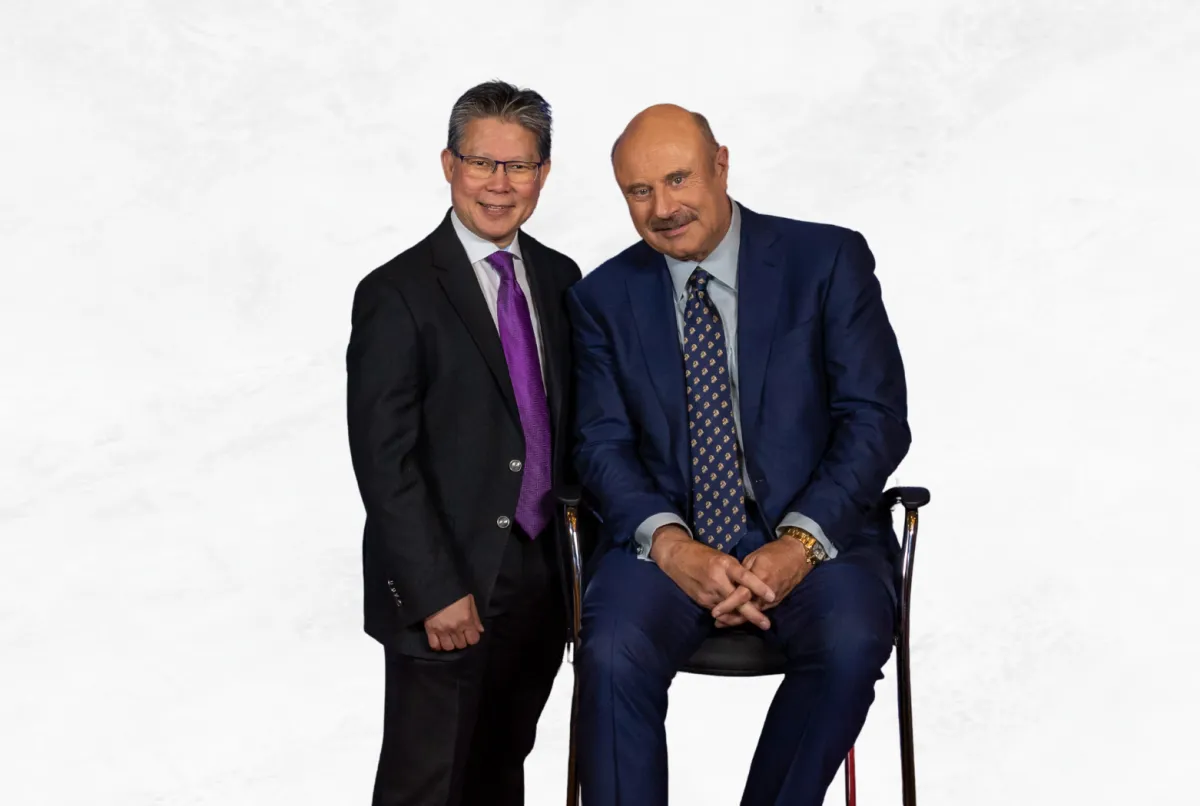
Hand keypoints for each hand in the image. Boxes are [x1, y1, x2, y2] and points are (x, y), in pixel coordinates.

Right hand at [424, 594, 483, 650]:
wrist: (436, 586)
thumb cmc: (455, 592)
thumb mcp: (469, 601)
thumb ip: (475, 617)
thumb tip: (480, 631)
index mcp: (466, 620)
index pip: (473, 640)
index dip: (473, 637)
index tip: (470, 633)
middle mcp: (455, 627)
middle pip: (461, 645)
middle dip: (462, 640)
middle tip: (460, 634)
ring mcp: (441, 630)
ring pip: (449, 647)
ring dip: (451, 644)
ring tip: (450, 637)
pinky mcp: (430, 629)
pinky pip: (434, 645)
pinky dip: (438, 645)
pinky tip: (440, 640)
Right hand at [650, 525, 775, 629]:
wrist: (676, 557)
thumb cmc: (702, 554)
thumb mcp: (722, 557)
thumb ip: (735, 571)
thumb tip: (751, 584)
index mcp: (725, 564)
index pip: (745, 577)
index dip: (758, 587)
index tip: (772, 596)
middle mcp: (717, 579)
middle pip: (738, 600)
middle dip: (753, 614)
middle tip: (766, 624)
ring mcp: (708, 592)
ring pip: (729, 609)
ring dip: (742, 616)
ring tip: (758, 622)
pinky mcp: (701, 600)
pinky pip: (719, 610)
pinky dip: (728, 614)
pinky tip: (737, 618)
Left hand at [712, 538, 813, 626]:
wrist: (798, 556)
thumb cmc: (774, 553)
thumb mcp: (754, 557)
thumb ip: (743, 573)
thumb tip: (731, 583)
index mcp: (760, 578)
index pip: (741, 595)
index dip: (728, 604)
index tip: (715, 612)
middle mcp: (767, 593)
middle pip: (747, 609)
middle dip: (731, 618)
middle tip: (717, 623)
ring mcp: (773, 599)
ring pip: (754, 613)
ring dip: (739, 619)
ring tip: (723, 623)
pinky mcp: (777, 602)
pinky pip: (760, 610)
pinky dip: (750, 615)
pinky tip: (738, 618)